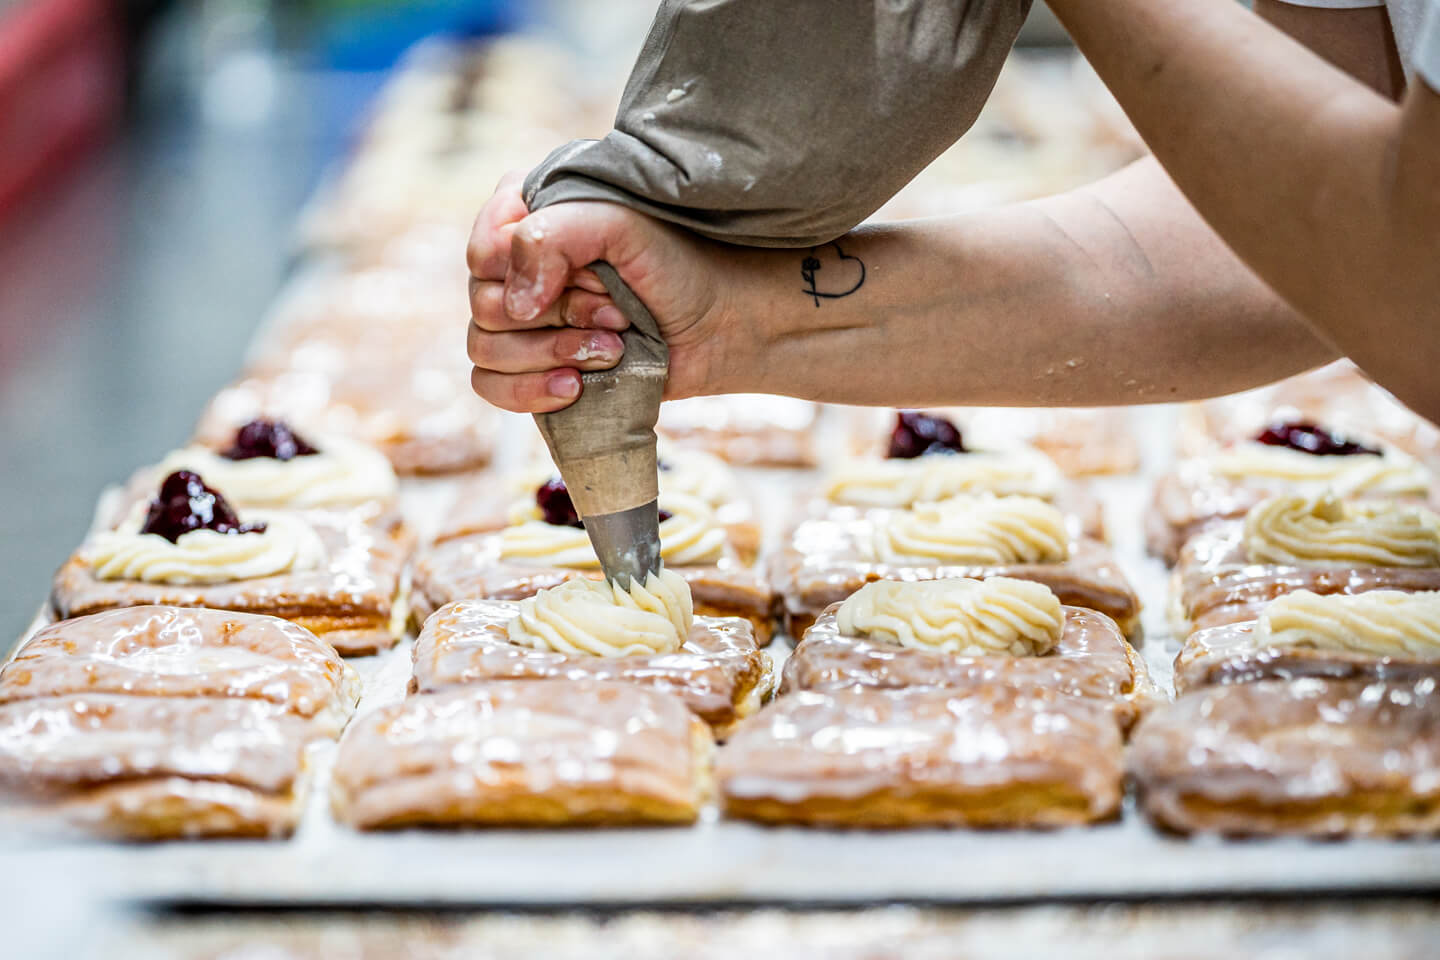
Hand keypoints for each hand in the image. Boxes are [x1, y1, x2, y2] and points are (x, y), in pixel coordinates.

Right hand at [466, 170, 734, 412]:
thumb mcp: (619, 224)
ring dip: (552, 353)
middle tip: (616, 313)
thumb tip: (515, 306)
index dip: (527, 272)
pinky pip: (489, 386)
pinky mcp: (535, 366)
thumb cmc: (679, 266)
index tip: (592, 274)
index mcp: (531, 215)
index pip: (482, 248)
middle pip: (482, 303)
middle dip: (556, 316)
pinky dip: (529, 391)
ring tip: (611, 350)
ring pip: (483, 347)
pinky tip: (576, 386)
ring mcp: (524, 320)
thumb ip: (552, 237)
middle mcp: (518, 266)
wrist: (723, 326)